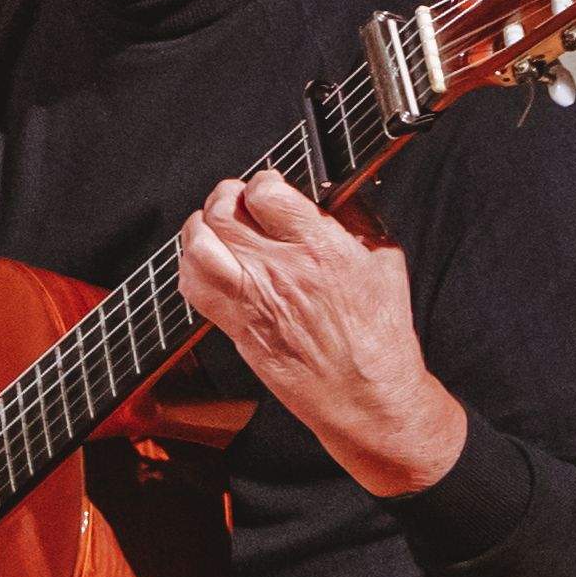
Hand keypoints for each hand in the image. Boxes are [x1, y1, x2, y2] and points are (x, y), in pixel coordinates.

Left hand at [170, 170, 465, 495]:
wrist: (364, 393)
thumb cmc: (379, 332)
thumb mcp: (384, 259)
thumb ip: (354, 218)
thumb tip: (328, 190)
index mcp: (319, 247)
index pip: (265, 192)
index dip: (262, 183)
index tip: (269, 189)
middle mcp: (279, 270)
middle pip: (222, 212)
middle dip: (225, 198)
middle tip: (236, 202)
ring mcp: (251, 299)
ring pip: (198, 246)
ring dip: (201, 228)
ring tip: (214, 227)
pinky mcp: (236, 327)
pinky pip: (192, 287)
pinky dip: (191, 266)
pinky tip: (208, 263)